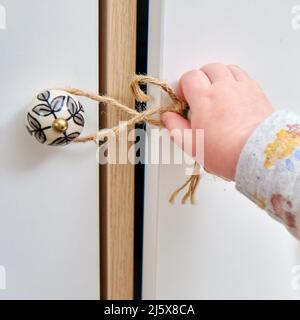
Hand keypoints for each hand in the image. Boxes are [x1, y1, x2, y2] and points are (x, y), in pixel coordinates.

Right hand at [162, 63, 273, 180]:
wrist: (258, 154)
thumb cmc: (227, 152)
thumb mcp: (192, 145)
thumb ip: (175, 128)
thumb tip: (168, 117)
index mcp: (204, 99)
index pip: (189, 77)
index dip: (183, 85)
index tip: (184, 99)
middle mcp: (223, 88)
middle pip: (208, 68)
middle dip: (200, 78)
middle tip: (199, 95)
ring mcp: (241, 88)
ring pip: (226, 68)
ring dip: (217, 76)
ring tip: (215, 91)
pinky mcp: (256, 92)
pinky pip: (243, 75)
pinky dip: (234, 79)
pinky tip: (232, 92)